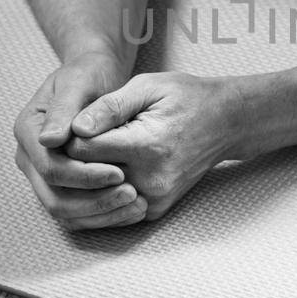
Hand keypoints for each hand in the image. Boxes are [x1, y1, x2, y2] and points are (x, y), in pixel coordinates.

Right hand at [14, 59, 143, 229]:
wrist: (94, 77)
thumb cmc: (88, 74)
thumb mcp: (79, 82)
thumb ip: (65, 109)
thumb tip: (49, 140)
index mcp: (27, 130)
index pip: (51, 167)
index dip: (85, 175)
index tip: (119, 172)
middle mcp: (29, 156)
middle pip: (54, 196)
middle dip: (93, 200)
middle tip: (131, 194)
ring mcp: (42, 173)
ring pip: (63, 210)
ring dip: (99, 213)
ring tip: (136, 204)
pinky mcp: (61, 185)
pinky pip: (76, 212)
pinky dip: (102, 215)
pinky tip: (131, 209)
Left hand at [63, 72, 241, 222]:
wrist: (225, 123)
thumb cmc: (186, 98)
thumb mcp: (147, 87)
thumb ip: (108, 107)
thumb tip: (74, 128)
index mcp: (146, 146)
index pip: (82, 151)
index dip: (71, 135)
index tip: (76, 122)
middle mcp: (151, 180)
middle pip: (85, 177)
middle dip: (75, 158)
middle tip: (80, 137)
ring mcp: (153, 199)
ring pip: (94, 197)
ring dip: (87, 178)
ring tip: (94, 152)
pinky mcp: (154, 210)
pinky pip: (111, 207)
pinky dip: (103, 190)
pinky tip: (109, 168)